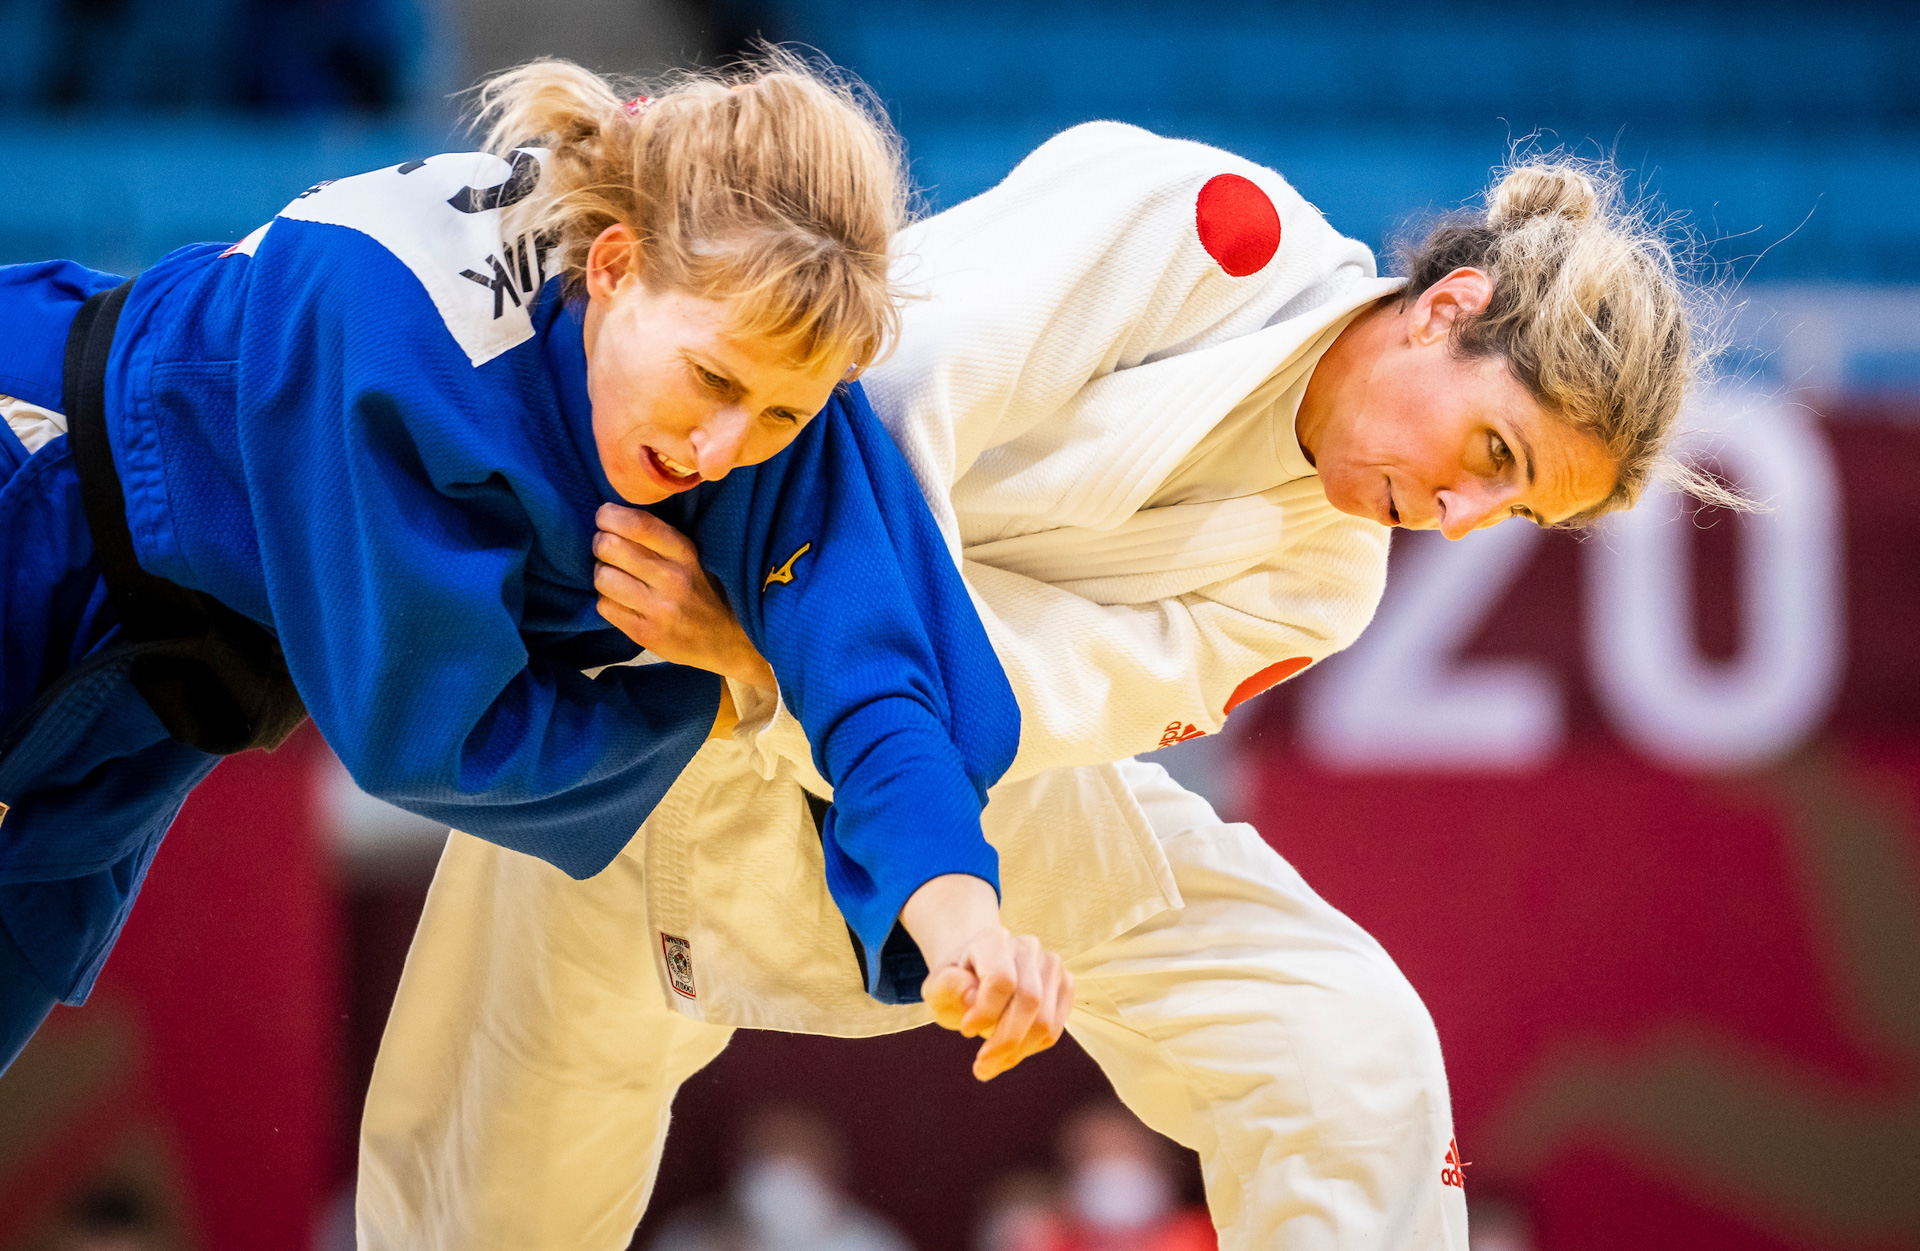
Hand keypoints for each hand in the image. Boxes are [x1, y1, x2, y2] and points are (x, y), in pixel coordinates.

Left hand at [593, 503, 774, 689]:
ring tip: (616, 578)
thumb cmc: (704, 591)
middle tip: (608, 550)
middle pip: (609, 547)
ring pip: (602, 577)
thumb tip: (611, 517)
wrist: (727, 641)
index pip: (637, 524)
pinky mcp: (644, 633)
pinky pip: (604, 606)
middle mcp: (671, 578)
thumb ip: (658, 539)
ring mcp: (657, 609)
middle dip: (601, 545)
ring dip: (603, 575)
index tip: (605, 518)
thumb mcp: (693, 557)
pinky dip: (608, 601)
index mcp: (684, 552)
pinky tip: (624, 602)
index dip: (609, 516)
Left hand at [902, 875, 1072, 1081]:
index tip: (966, 1030)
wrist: (976, 975)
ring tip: (991, 1064)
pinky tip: (1008, 1053)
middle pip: (1030, 1001)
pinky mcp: (1064, 986)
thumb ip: (948, 987)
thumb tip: (973, 998)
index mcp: (993, 940)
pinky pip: (1054, 1029)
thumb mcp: (938, 985)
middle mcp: (1027, 947)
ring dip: (1018, 1052)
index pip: (1002, 979)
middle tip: (982, 1066)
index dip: (986, 1012)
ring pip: (1046, 1021)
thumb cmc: (957, 983)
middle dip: (1005, 1042)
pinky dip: (1031, 1049)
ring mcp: (1050, 965)